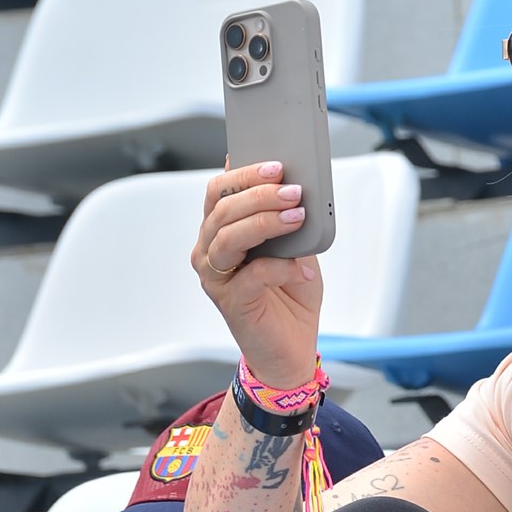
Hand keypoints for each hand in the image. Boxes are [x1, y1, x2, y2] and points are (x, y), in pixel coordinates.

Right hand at [191, 160, 323, 388]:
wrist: (292, 346)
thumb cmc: (290, 293)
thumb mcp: (295, 246)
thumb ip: (288, 218)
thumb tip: (296, 185)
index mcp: (221, 229)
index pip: (220, 190)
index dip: (243, 173)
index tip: (276, 165)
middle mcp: (210, 250)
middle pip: (223, 209)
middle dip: (261, 194)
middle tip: (294, 191)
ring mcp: (215, 276)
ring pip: (228, 236)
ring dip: (265, 221)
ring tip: (297, 217)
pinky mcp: (230, 301)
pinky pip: (251, 274)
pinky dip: (280, 267)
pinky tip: (301, 269)